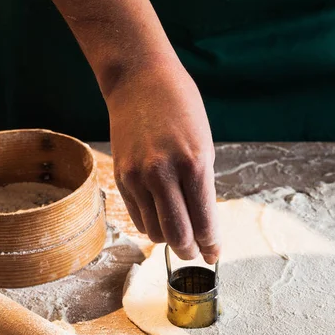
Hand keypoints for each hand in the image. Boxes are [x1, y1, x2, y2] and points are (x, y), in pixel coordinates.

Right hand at [106, 58, 219, 263]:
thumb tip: (202, 224)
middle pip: (177, 235)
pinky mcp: (120, 177)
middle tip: (197, 252)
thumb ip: (202, 186)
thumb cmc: (181, 109)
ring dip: (170, 239)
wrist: (140, 80)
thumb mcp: (204, 145)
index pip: (204, 222)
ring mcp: (137, 177)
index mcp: (194, 164)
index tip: (214, 253)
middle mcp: (163, 174)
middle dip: (190, 251)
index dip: (211, 244)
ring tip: (179, 233)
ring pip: (154, 232)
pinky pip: (137, 217)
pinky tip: (161, 217)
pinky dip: (151, 225)